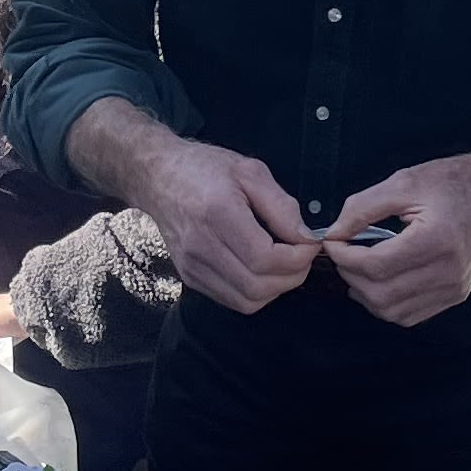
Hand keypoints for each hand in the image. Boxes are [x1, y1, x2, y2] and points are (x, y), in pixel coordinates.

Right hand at [137, 136, 318, 312]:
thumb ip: (281, 206)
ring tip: (285, 264)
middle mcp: (200, 245)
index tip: (311, 243)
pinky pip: (231, 300)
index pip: (264, 258)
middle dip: (292, 276)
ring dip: (276, 289)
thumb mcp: (250, 172)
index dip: (298, 258)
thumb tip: (306, 237)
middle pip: (257, 286)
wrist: (159, 178)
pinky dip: (256, 292)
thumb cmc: (204, 169)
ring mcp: (192, 266)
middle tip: (303, 255)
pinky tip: (262, 270)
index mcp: (217, 213)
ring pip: (246, 300)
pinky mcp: (190, 276)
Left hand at [323, 153, 470, 328]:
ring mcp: (454, 289)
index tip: (332, 242)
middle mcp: (448, 272)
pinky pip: (410, 315)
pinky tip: (380, 280)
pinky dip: (386, 303)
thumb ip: (363, 207)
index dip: (345, 257)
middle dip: (351, 275)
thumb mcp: (405, 182)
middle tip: (343, 253)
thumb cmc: (454, 182)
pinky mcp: (456, 295)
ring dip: (366, 293)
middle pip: (381, 294)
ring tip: (358, 266)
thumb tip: (334, 233)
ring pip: (393, 312)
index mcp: (437, 240)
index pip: (376, 266)